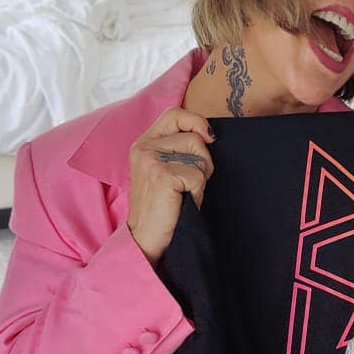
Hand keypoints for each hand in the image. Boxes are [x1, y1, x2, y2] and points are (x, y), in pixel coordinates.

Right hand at [126, 106, 214, 263]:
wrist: (145, 239)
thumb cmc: (162, 206)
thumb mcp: (166, 169)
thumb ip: (179, 148)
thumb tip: (209, 133)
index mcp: (143, 143)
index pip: (174, 114)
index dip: (196, 121)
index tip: (208, 137)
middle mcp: (144, 147)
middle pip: (193, 135)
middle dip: (203, 159)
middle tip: (189, 182)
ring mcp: (151, 160)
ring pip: (199, 154)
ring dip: (200, 177)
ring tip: (183, 193)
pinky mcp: (162, 175)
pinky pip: (198, 175)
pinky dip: (197, 192)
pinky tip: (182, 202)